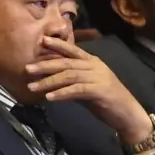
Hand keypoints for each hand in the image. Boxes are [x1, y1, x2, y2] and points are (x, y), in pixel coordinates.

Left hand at [25, 34, 154, 144]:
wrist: (127, 114)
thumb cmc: (105, 100)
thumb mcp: (86, 85)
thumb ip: (71, 79)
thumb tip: (50, 78)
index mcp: (92, 61)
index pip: (72, 50)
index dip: (57, 44)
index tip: (41, 40)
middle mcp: (95, 66)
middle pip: (66, 62)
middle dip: (45, 64)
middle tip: (27, 69)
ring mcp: (98, 77)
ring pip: (69, 76)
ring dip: (48, 81)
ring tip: (32, 87)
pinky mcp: (100, 91)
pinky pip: (77, 90)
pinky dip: (61, 93)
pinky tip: (49, 97)